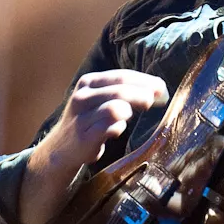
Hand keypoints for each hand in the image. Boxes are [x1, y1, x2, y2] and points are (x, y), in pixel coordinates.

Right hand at [37, 69, 168, 171]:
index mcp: (89, 82)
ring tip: (130, 115)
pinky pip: (109, 128)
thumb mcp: (101, 99)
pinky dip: (118, 127)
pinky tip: (118, 129)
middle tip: (157, 101)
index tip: (162, 88)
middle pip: (121, 89)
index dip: (145, 81)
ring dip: (130, 110)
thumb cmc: (90, 119)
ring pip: (115, 107)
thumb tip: (159, 89)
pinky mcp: (85, 136)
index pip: (122, 76)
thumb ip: (125, 91)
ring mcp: (82, 116)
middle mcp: (83, 96)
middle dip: (144, 93)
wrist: (61, 148)